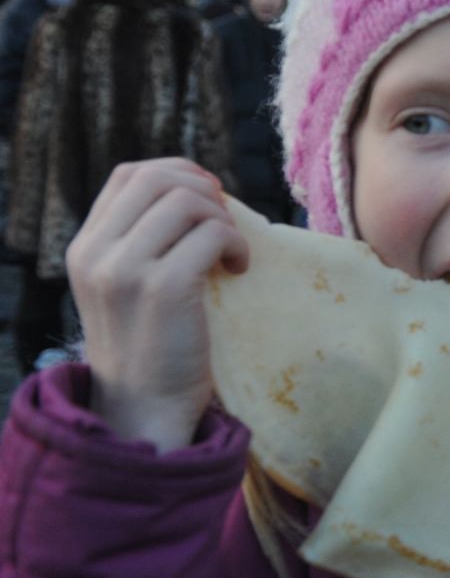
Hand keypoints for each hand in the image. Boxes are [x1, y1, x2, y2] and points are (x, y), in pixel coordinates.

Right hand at [67, 158, 249, 451]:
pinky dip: (236, 244)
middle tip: (225, 224)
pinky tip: (238, 269)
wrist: (144, 405)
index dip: (177, 173)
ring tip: (230, 252)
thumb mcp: (125, 284)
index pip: (128, 175)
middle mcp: (96, 253)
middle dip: (204, 190)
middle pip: (158, 178)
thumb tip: (196, 187)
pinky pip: (213, 233)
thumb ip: (141, 240)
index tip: (208, 198)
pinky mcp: (164, 288)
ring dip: (224, 219)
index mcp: (84, 247)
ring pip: (187, 201)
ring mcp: (125, 270)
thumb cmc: (150, 342)